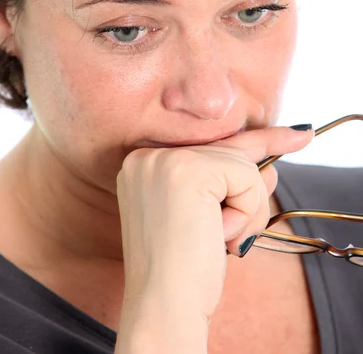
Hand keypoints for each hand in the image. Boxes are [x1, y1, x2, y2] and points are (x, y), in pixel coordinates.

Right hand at [116, 126, 313, 325]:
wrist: (163, 307)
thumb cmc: (184, 270)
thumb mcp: (206, 218)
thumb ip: (232, 185)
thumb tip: (272, 167)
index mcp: (145, 167)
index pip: (209, 148)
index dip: (254, 144)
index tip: (297, 135)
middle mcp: (148, 156)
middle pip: (229, 153)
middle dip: (249, 193)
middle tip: (235, 229)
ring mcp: (166, 160)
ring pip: (242, 165)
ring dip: (245, 210)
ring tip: (215, 240)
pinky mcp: (189, 170)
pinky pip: (247, 178)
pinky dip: (246, 213)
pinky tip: (219, 236)